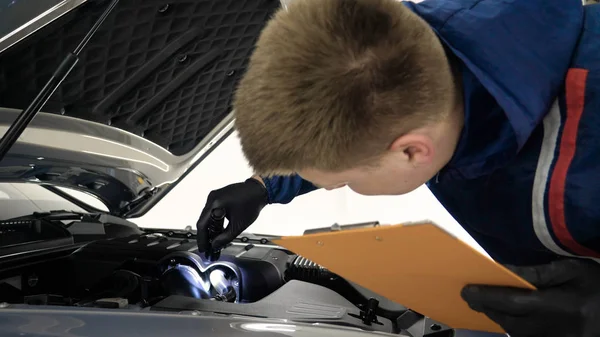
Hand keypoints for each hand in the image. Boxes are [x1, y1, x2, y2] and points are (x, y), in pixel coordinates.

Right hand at [196, 177, 267, 252]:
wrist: (259, 191)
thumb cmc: (252, 204)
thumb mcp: (238, 225)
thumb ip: (225, 238)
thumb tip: (215, 245)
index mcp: (215, 203)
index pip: (202, 224)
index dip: (201, 239)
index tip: (202, 248)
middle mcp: (212, 197)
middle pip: (203, 220)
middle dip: (205, 234)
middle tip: (207, 246)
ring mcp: (215, 195)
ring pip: (207, 215)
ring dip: (209, 227)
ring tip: (213, 239)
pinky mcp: (219, 196)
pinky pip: (212, 210)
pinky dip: (213, 220)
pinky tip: (218, 228)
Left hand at [461, 258, 599, 336]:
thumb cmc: (597, 284)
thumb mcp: (572, 270)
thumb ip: (538, 273)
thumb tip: (505, 271)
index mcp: (562, 306)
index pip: (515, 302)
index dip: (488, 297)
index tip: (468, 290)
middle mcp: (558, 329)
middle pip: (511, 322)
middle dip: (489, 308)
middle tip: (471, 296)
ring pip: (517, 334)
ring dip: (500, 318)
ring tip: (486, 303)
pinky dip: (515, 328)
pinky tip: (507, 316)